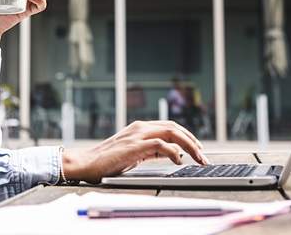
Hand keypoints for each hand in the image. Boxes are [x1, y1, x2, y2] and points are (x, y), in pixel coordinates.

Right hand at [62, 121, 209, 183]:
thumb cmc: (107, 161)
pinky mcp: (135, 146)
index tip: (198, 148)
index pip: (170, 127)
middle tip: (203, 155)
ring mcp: (137, 135)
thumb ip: (151, 151)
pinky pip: (161, 144)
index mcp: (140, 128)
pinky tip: (179, 160)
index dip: (187, 136)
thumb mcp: (134, 154)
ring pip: (172, 132)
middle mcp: (140, 127)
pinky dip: (174, 152)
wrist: (87, 163)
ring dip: (189, 145)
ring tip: (198, 157)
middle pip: (174, 127)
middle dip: (193, 141)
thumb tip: (173, 154)